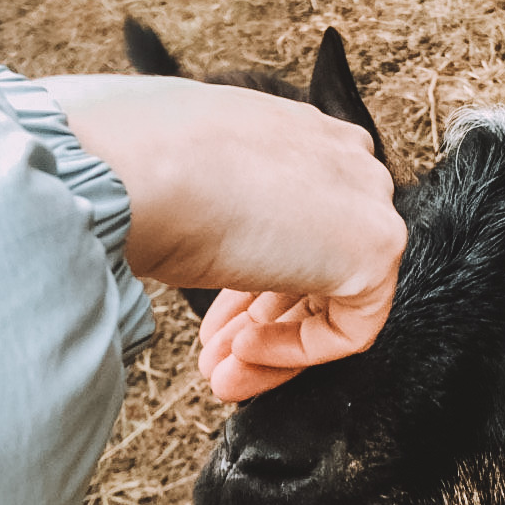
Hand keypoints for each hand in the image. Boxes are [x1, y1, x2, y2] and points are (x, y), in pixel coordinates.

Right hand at [38, 74, 405, 400]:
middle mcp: (336, 155)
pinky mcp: (377, 246)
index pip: (292, 216)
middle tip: (213, 356)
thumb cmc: (127, 169)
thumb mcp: (168, 180)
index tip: (211, 319)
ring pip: (332, 296)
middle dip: (257, 318)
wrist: (131, 172)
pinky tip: (242, 351)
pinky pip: (349, 324)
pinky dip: (296, 351)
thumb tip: (189, 232)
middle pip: (313, 258)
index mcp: (290, 131)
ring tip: (219, 374)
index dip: (248, 280)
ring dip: (270, 344)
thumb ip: (203, 202)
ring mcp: (365, 197)